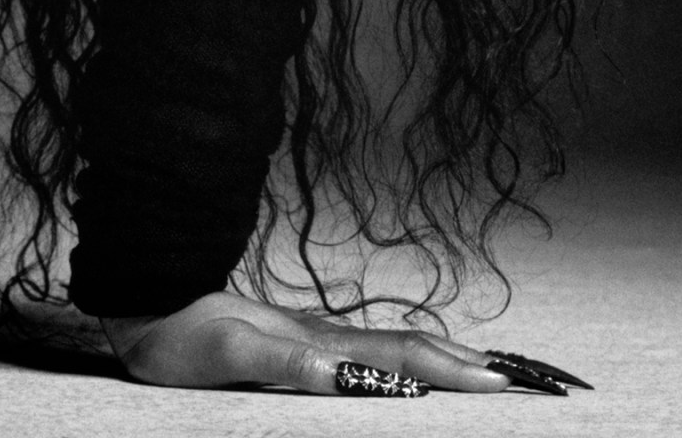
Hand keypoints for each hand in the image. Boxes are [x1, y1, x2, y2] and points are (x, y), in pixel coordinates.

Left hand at [102, 293, 511, 396]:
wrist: (140, 300)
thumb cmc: (177, 337)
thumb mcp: (225, 354)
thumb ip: (284, 361)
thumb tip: (345, 373)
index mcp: (319, 343)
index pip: (401, 360)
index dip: (454, 372)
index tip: (509, 382)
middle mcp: (327, 338)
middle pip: (416, 351)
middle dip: (477, 364)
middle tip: (540, 379)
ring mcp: (317, 339)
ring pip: (400, 350)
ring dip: (455, 361)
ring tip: (506, 372)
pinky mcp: (302, 346)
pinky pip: (374, 356)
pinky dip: (416, 362)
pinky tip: (428, 368)